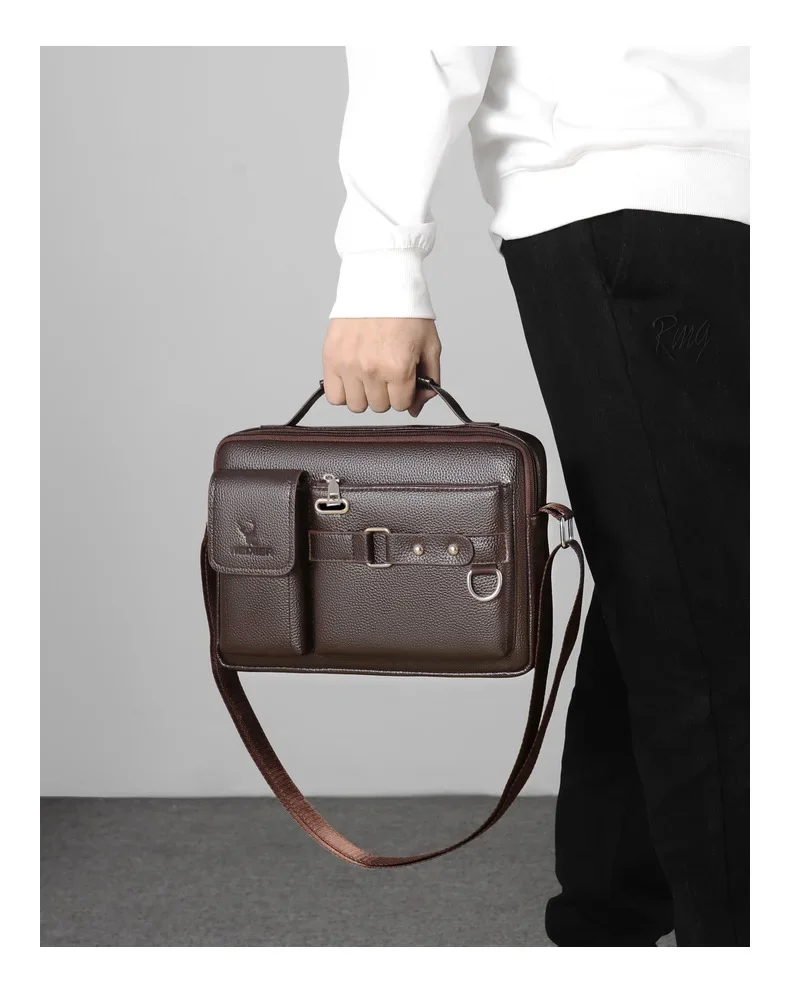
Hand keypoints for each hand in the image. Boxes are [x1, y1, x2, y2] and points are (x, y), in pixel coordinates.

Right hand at [322, 318, 441, 416]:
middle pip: (379, 406)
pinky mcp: (331, 359)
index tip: (403, 378)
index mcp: (398, 368)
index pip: (401, 405)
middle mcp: (372, 370)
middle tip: (386, 371)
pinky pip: (334, 396)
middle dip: (386, 393)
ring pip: (356, 405)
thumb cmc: (405, 310)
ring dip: (365, 394)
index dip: (405, 393)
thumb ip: (429, 380)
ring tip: (368, 374)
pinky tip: (352, 378)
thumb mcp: (430, 345)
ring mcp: (348, 365)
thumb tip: (415, 409)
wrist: (379, 281)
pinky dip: (343, 392)